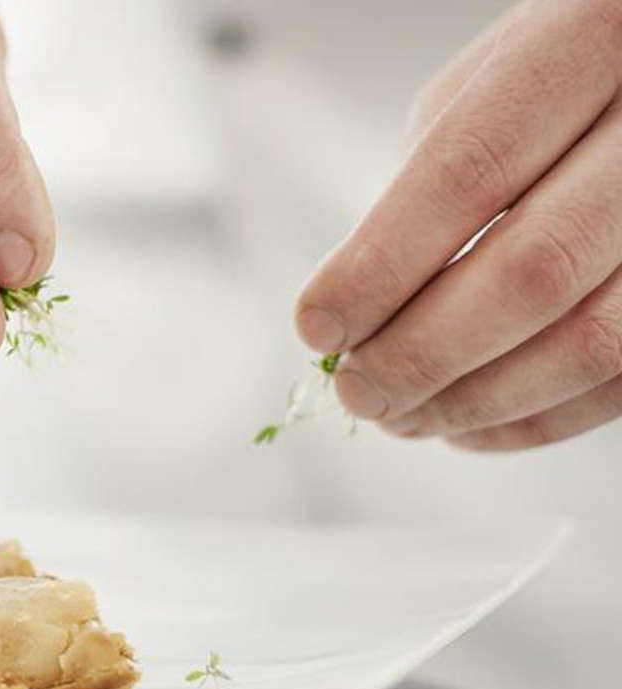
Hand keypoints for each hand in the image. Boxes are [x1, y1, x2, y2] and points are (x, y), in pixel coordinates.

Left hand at [296, 0, 621, 449]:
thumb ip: (418, 190)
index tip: (317, 326)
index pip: (470, 171)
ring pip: (591, 340)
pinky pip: (617, 382)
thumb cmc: (550, 85)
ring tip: (399, 413)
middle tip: (355, 391)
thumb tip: (352, 316)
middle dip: (423, 351)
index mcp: (587, 44)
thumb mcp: (479, 92)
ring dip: (474, 400)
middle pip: (535, 269)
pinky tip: (462, 423)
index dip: (382, 265)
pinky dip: (529, 421)